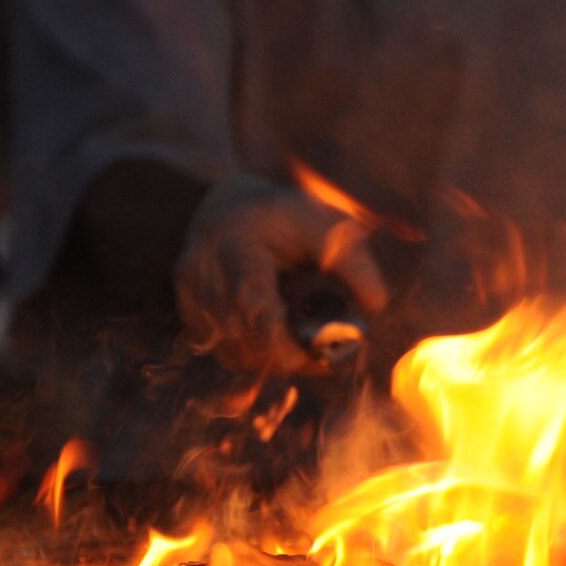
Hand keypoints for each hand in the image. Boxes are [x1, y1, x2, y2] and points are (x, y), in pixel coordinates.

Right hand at [173, 174, 387, 378]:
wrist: (228, 208)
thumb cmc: (284, 217)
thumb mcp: (324, 225)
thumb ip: (352, 263)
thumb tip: (375, 307)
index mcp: (233, 243)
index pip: (252, 302)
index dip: (285, 341)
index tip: (322, 358)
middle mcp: (200, 273)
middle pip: (245, 338)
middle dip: (291, 354)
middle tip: (329, 354)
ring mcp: (189, 298)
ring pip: (237, 354)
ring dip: (276, 358)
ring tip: (304, 336)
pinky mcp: (190, 318)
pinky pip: (229, 355)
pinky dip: (259, 355)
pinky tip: (279, 336)